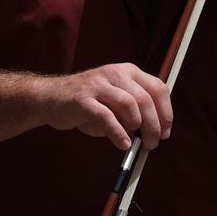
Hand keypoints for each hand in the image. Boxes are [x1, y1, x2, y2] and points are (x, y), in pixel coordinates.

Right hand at [41, 62, 172, 151]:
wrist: (50, 98)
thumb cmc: (88, 103)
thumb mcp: (114, 100)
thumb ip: (134, 111)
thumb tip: (154, 133)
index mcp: (127, 72)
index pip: (158, 88)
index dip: (166, 112)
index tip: (166, 131)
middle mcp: (114, 73)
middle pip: (145, 99)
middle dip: (154, 125)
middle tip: (153, 143)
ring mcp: (98, 85)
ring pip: (130, 105)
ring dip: (139, 127)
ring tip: (137, 143)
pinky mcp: (82, 99)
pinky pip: (106, 117)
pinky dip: (118, 133)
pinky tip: (123, 143)